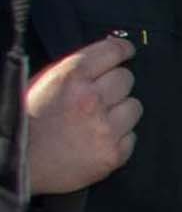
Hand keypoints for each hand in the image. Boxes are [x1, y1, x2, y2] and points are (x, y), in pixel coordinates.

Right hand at [21, 34, 138, 196]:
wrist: (16, 161)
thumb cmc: (25, 121)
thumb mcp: (42, 83)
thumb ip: (74, 71)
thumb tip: (105, 55)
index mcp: (71, 78)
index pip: (112, 51)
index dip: (121, 49)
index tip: (126, 51)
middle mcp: (91, 100)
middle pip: (126, 78)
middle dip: (115, 85)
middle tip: (98, 96)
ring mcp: (105, 128)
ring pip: (134, 106)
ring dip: (120, 111)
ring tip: (96, 120)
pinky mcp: (113, 153)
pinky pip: (131, 136)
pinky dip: (119, 137)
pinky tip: (97, 139)